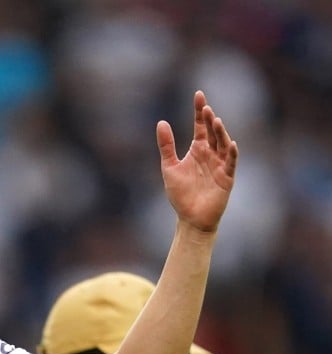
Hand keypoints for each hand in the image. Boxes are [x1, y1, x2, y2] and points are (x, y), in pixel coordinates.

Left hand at [156, 90, 237, 233]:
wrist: (190, 218)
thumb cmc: (180, 193)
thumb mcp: (169, 167)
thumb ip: (166, 146)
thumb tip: (161, 122)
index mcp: (198, 149)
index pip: (200, 126)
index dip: (199, 111)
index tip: (198, 95)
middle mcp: (211, 154)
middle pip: (212, 132)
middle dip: (209, 120)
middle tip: (205, 107)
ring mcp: (220, 164)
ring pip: (223, 144)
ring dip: (220, 133)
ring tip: (216, 120)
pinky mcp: (227, 177)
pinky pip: (231, 163)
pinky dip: (232, 153)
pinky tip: (231, 143)